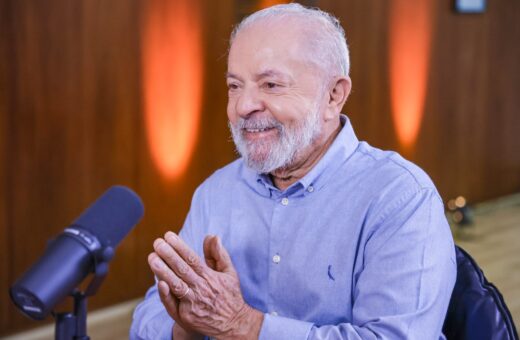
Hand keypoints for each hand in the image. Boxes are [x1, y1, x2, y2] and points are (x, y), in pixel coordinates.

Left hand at [148, 232, 263, 338]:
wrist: (233, 325)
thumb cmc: (229, 295)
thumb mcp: (229, 272)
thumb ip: (219, 254)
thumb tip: (212, 236)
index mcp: (210, 277)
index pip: (192, 258)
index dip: (180, 246)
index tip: (168, 236)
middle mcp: (201, 288)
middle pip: (182, 269)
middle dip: (168, 254)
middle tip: (157, 243)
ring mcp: (193, 303)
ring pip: (175, 284)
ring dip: (162, 271)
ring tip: (152, 257)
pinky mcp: (186, 316)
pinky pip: (172, 303)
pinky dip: (166, 294)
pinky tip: (159, 283)